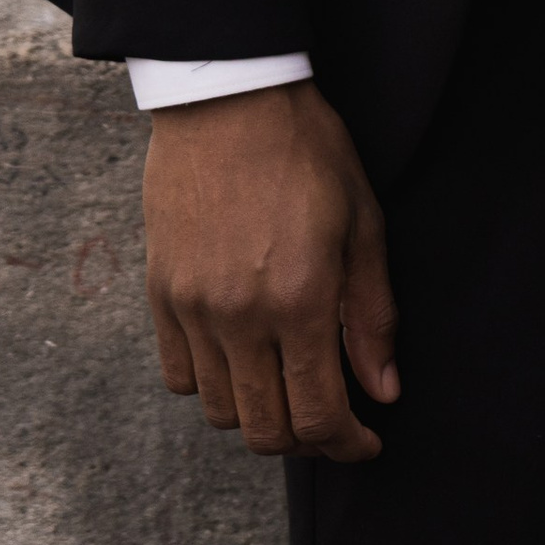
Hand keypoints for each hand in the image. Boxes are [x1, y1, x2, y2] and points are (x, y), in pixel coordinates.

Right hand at [144, 79, 397, 460]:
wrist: (229, 99)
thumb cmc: (307, 151)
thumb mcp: (363, 222)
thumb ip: (372, 313)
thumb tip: (384, 388)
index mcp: (300, 299)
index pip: (319, 416)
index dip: (347, 445)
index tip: (366, 442)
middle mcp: (241, 317)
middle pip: (265, 431)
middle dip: (306, 441)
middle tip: (332, 420)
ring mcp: (194, 310)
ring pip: (221, 413)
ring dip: (259, 415)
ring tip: (287, 386)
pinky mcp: (161, 296)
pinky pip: (180, 378)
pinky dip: (213, 386)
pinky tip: (241, 359)